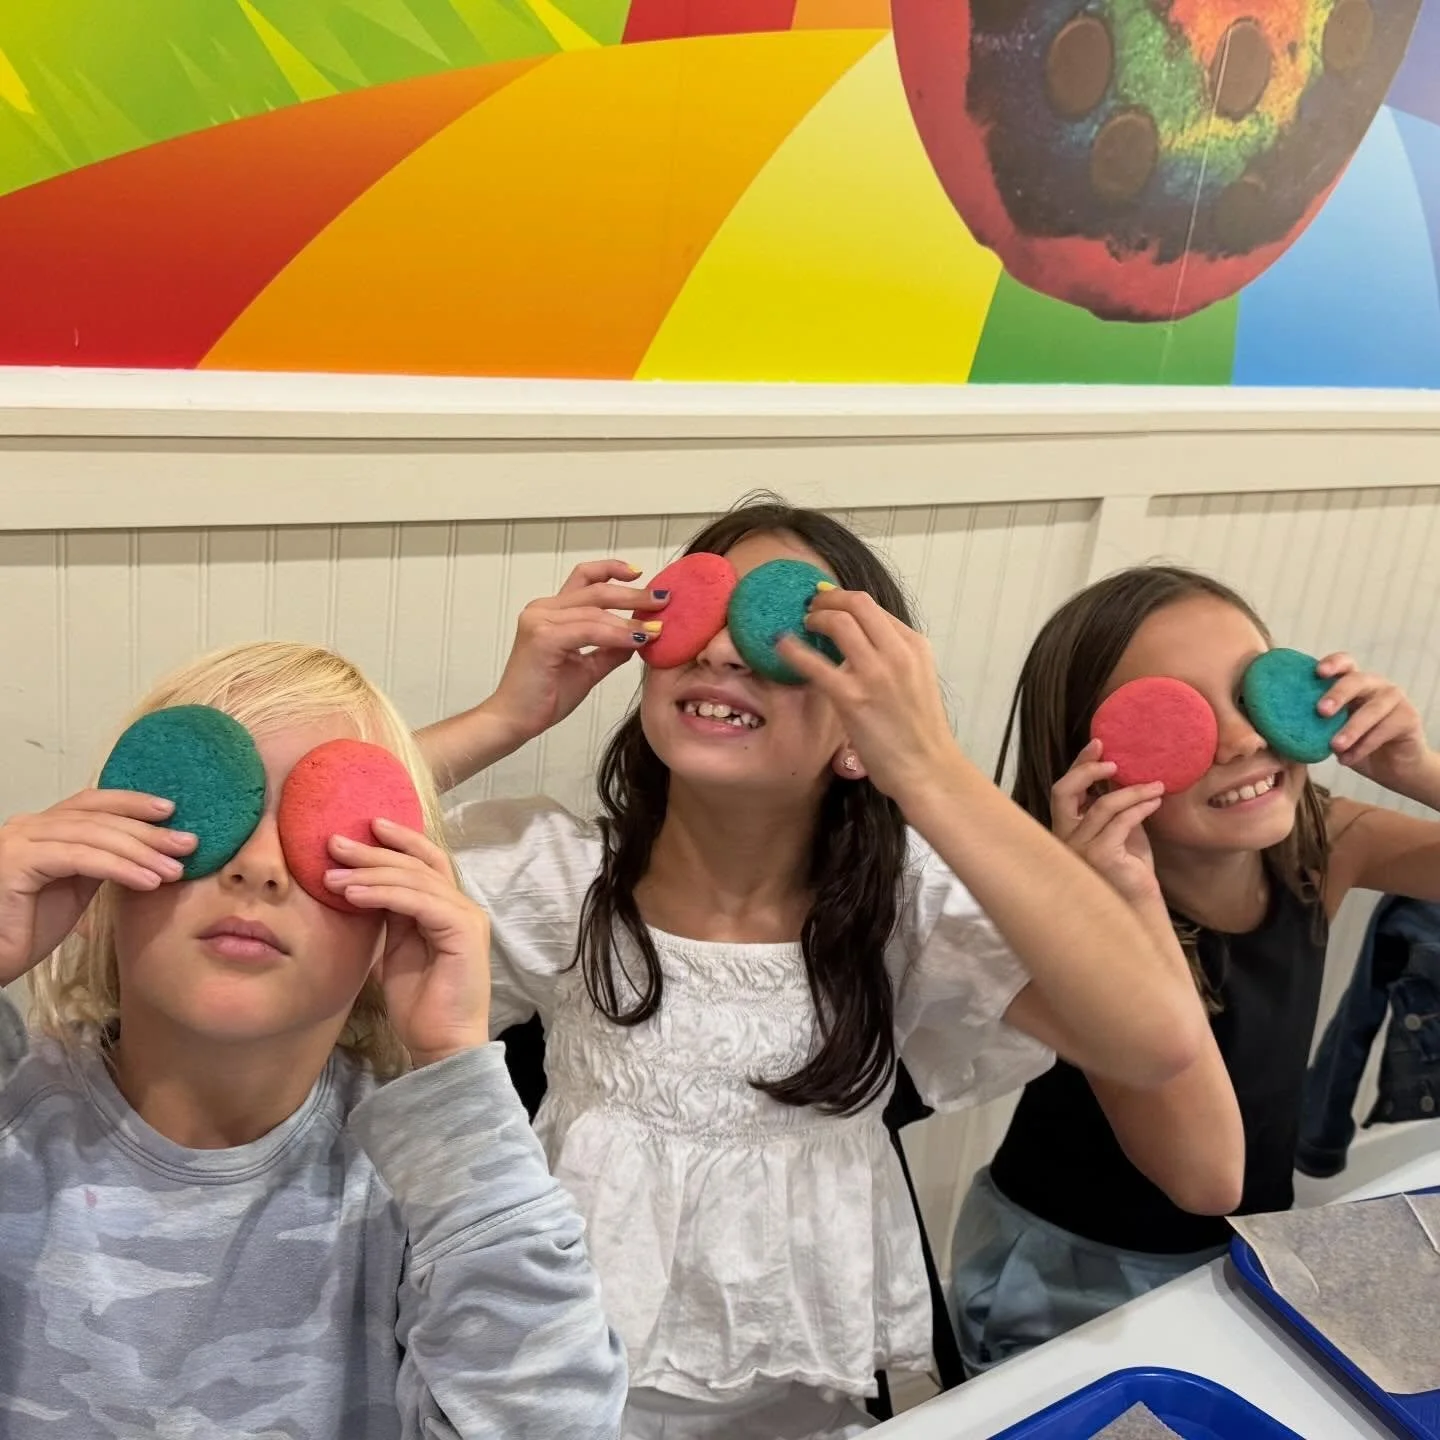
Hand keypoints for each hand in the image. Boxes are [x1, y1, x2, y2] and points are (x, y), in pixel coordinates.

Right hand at [0, 791, 196, 984]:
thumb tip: (152, 847)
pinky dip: (119, 868)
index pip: (93, 803)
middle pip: (99, 818)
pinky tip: (148, 881)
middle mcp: (28, 826)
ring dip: (140, 852)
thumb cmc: (31, 926)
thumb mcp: (76, 885)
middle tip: (188, 844)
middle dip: (148, 831)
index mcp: (43, 827)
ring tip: (174, 869)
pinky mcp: (17, 863)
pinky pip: (80, 859)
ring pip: (93, 836)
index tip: (171, 811)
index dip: (132, 803)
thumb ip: (101, 860)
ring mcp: (20, 841)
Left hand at [324, 818, 490, 1065]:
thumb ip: (390, 918)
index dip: (397, 841)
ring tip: (331, 874)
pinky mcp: (463, 931)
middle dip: (374, 851)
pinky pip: (419, 902)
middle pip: (418, 864)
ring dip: (370, 873)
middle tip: (334, 843)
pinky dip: (385, 894)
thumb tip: (362, 888)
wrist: (442, 1042)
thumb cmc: (419, 1002)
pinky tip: (354, 895)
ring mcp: (466, 917)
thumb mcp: (396, 949)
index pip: (425, 861)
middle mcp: (462, 905)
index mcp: (447, 907)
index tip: (363, 826)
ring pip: (416, 879)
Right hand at [484, 560, 667, 747]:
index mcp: (550, 612)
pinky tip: (637, 639)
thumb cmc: (544, 696)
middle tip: (663, 599)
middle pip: (595, 590)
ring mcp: (539, 621)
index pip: (584, 579)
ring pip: (595, 611)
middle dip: (633, 593)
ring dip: (630, 619)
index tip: (639, 573)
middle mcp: (542, 609)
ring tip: (656, 628)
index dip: (611, 570)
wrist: (515, 721)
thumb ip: (611, 649)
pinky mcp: (542, 638)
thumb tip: (641, 635)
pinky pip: (589, 630)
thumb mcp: (587, 668)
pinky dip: (616, 634)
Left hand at [776, 586, 956, 803]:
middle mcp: (897, 653)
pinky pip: (816, 664)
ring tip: (802, 624)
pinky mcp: (852, 698)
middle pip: (857, 603)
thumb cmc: (919, 731)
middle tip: (810, 606)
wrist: (927, 768)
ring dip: (815, 617)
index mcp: (914, 646)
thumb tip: (859, 639)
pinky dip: (794, 650)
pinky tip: (780, 645)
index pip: (873, 607)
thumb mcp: (916, 679)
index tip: (826, 602)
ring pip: (839, 622)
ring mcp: (875, 674)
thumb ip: (892, 656)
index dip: (843, 599)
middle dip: (827, 599)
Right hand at [1049, 741, 1163, 907]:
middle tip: (1115, 760)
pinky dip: (1140, 808)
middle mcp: (1063, 837)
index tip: (1098, 745)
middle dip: (1088, 769)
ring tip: (1156, 786)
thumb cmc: (1129, 868)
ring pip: (1102, 804)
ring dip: (1133, 791)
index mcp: (1065, 828)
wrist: (1139, 905)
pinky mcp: (1098, 855)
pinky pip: (1120, 821)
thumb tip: (1123, 773)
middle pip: (1063, 791)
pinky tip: (1155, 802)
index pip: (1063, 790)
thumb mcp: (1120, 829)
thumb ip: (1115, 806)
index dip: (1078, 765)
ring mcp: (1078, 848)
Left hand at [1317, 654, 1436, 798]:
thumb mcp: (1330, 732)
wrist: (1392, 768)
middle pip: (1357, 680)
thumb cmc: (1354, 745)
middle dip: (1338, 694)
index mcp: (1354, 683)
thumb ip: (1314, 722)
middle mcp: (1375, 685)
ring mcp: (1395, 699)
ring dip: (1351, 728)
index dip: (1333, 663)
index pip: (1345, 663)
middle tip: (1321, 711)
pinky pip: (1385, 729)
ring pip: (1373, 709)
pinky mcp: (1409, 717)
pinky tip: (1347, 759)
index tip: (1318, 672)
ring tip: (1335, 747)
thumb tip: (1276, 726)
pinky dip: (1364, 745)